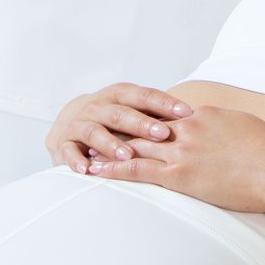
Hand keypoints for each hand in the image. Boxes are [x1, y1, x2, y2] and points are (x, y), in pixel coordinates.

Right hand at [45, 82, 192, 172]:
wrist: (69, 120)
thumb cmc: (115, 118)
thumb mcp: (134, 109)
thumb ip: (159, 114)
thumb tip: (201, 118)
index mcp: (120, 94)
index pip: (145, 96)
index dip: (165, 104)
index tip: (187, 113)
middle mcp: (99, 105)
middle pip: (121, 113)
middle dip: (142, 123)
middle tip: (162, 134)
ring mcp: (79, 123)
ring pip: (95, 131)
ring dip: (110, 143)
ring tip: (126, 155)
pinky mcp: (62, 143)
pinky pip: (68, 152)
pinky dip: (76, 161)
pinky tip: (87, 171)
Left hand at [87, 104, 264, 214]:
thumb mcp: (245, 126)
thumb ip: (225, 125)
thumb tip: (222, 127)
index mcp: (202, 115)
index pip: (163, 115)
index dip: (141, 117)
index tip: (123, 118)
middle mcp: (186, 129)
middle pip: (142, 126)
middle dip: (115, 128)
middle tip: (92, 129)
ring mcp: (182, 152)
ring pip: (133, 147)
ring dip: (106, 148)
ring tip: (84, 149)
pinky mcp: (180, 176)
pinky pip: (138, 172)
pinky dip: (113, 170)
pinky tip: (96, 171)